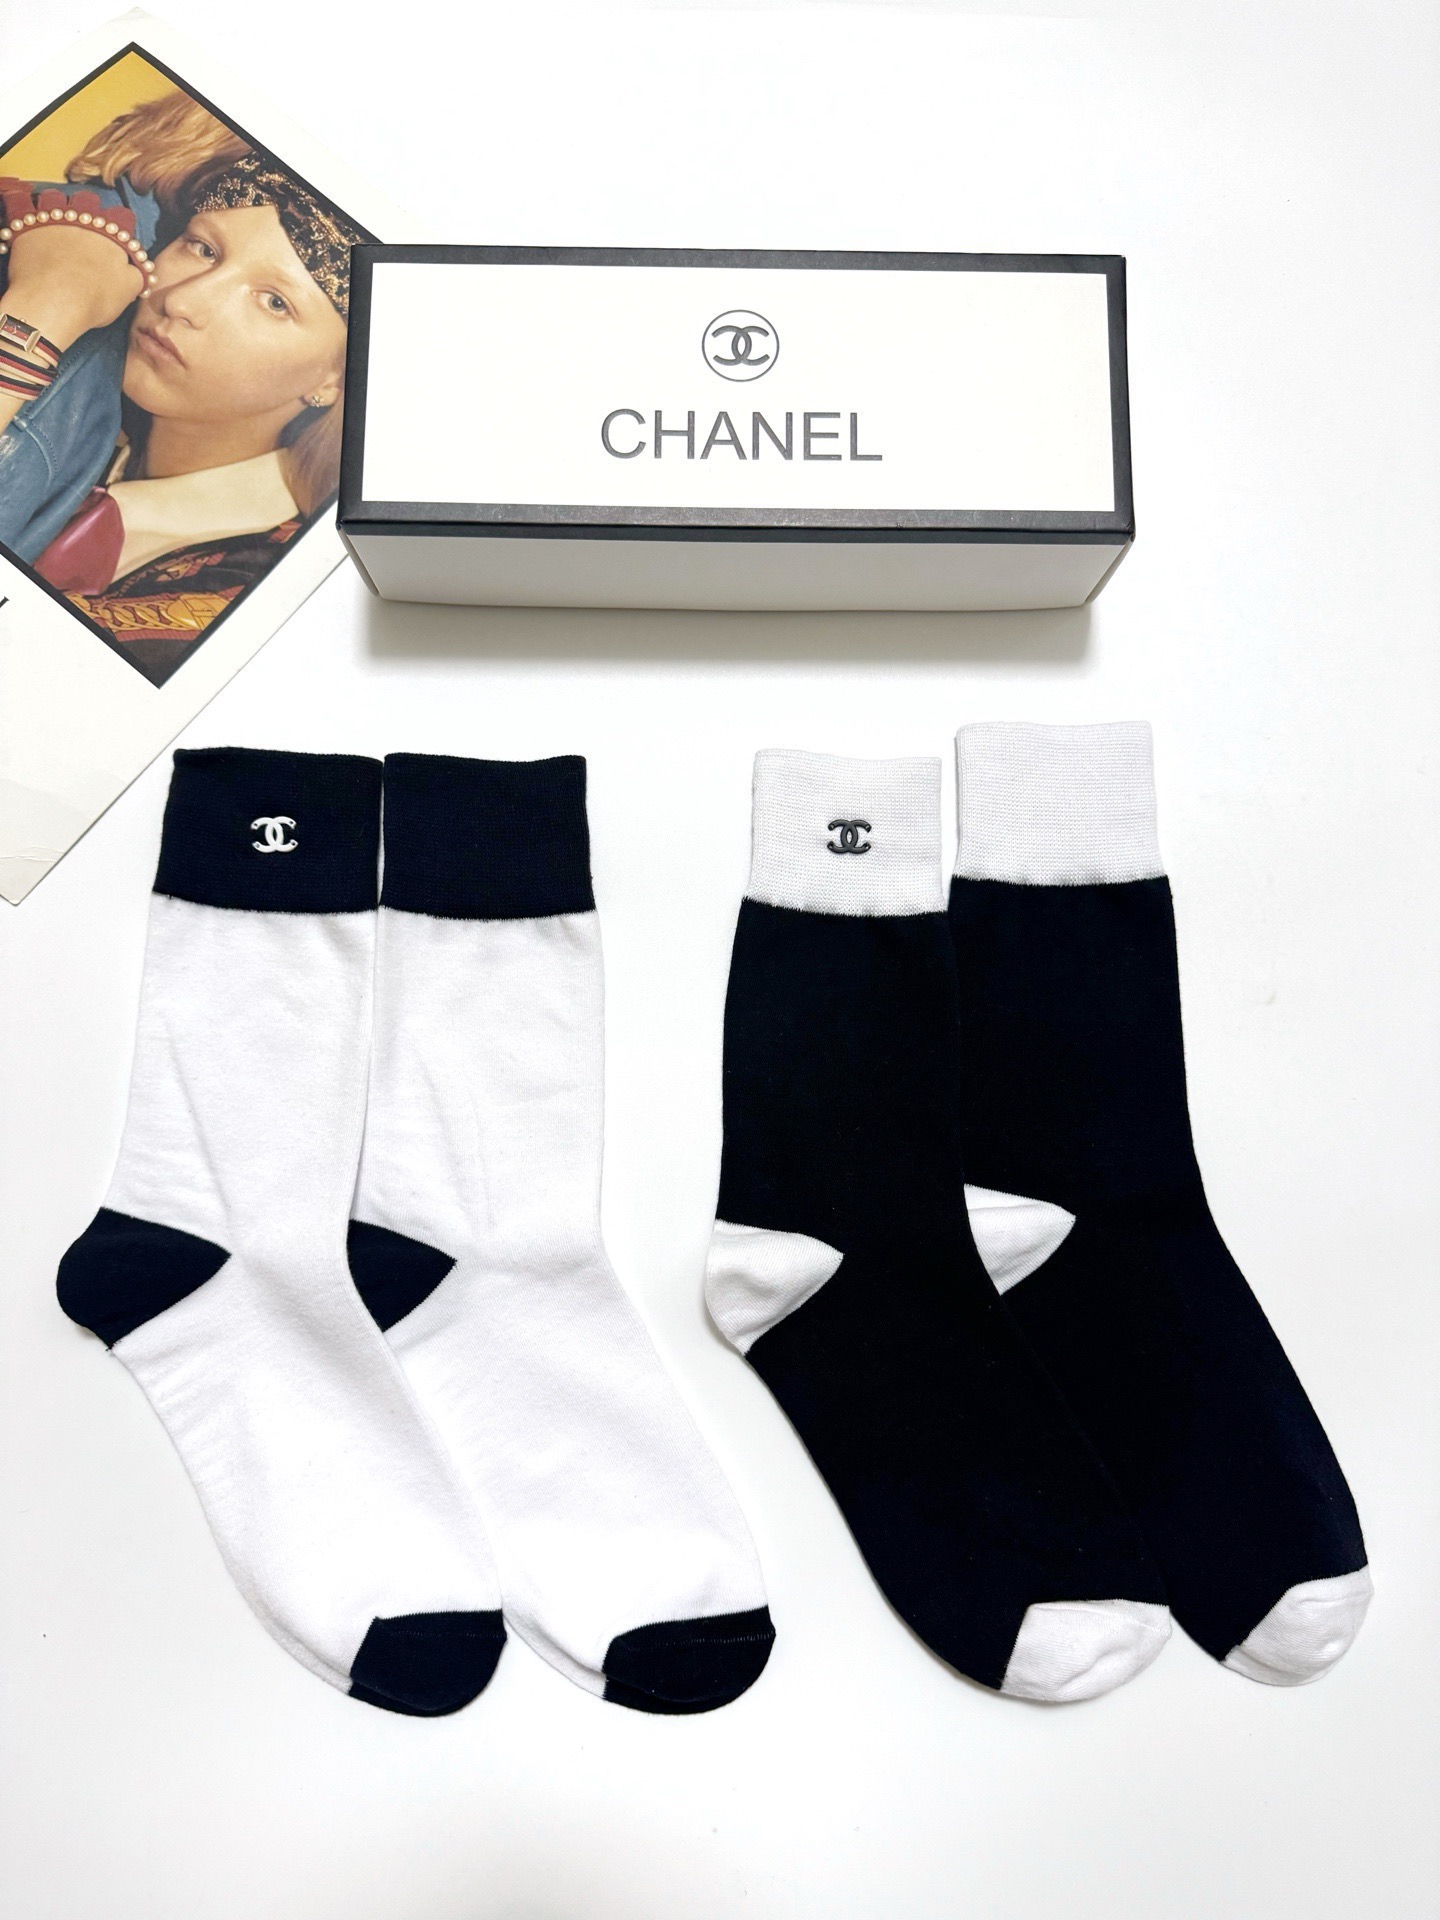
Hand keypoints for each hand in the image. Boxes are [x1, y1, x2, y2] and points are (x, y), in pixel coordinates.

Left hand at [1, 185, 146, 352]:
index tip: (119, 237)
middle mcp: (83, 220)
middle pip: (89, 201)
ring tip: (56, 217)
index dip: (122, 225)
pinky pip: (21, 206)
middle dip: (89, 209)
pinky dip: (24, 207)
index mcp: (111, 234)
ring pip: (56, 198)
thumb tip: (141, 270)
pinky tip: (28, 216)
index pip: (123, 217)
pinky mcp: (27, 226)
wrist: (54, 301)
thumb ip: (137, 275)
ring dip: (57, 204)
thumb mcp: (128, 291)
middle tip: (87, 225)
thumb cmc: (95, 298)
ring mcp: (53, 220)